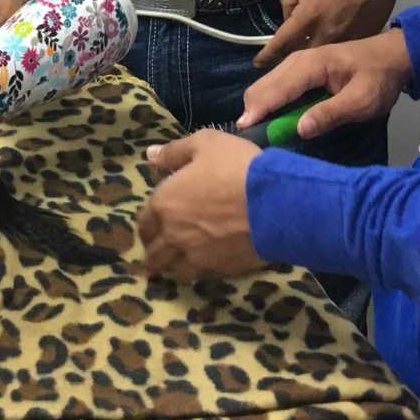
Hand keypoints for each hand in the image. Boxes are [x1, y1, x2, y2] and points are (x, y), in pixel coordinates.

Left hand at [137, 131, 265, 278]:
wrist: (276, 202)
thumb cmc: (237, 167)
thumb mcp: (205, 143)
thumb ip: (174, 152)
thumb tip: (151, 156)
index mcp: (165, 203)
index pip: (144, 222)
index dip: (148, 223)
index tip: (153, 224)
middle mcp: (173, 233)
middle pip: (153, 252)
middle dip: (154, 250)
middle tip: (159, 249)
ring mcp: (195, 255)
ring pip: (172, 270)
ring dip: (171, 266)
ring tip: (175, 263)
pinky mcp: (218, 269)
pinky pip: (199, 276)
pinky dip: (196, 272)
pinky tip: (202, 265)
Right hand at [239, 29, 411, 142]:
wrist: (392, 56)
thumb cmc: (378, 78)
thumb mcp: (362, 101)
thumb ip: (330, 114)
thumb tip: (299, 129)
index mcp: (311, 66)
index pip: (277, 89)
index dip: (258, 110)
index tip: (243, 130)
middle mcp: (296, 61)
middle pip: (262, 86)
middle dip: (253, 111)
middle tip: (252, 139)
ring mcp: (295, 64)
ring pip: (264, 86)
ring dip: (258, 109)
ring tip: (259, 134)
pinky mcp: (297, 71)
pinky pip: (274, 87)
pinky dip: (268, 103)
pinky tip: (271, 121)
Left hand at [252, 0, 409, 68]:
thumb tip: (288, 18)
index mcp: (309, 17)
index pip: (281, 43)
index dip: (267, 55)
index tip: (258, 63)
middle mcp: (327, 34)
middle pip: (302, 57)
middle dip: (289, 60)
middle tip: (281, 60)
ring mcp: (348, 40)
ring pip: (324, 57)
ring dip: (313, 58)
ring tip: (305, 58)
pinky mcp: (365, 39)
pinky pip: (344, 52)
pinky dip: (335, 52)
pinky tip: (333, 51)